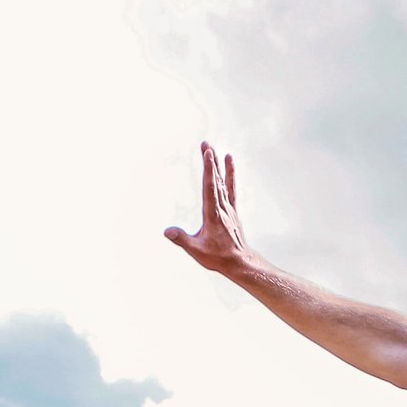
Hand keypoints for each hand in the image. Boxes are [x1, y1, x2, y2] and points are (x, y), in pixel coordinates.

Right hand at [164, 142, 254, 275]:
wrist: (240, 263)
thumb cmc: (218, 257)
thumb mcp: (197, 250)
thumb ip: (182, 240)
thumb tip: (167, 231)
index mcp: (213, 215)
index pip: (210, 187)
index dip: (209, 170)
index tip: (207, 153)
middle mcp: (222, 208)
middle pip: (216, 180)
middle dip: (211, 162)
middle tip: (206, 144)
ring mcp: (228, 209)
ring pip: (223, 183)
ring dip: (218, 165)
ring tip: (214, 149)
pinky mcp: (231, 211)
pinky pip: (230, 189)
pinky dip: (230, 175)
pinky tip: (229, 162)